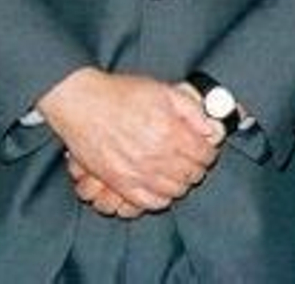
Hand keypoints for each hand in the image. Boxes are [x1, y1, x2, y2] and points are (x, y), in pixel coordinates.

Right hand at [38, 68, 219, 212]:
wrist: (82, 103)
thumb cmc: (122, 94)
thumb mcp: (164, 92)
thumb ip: (193, 111)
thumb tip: (212, 129)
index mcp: (170, 132)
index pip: (204, 155)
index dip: (209, 152)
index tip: (206, 148)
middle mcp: (156, 156)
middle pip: (192, 174)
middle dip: (198, 167)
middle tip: (194, 160)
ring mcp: (136, 173)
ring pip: (174, 191)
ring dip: (182, 183)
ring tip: (179, 173)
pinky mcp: (119, 183)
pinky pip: (148, 202)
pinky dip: (160, 199)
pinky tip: (162, 188)